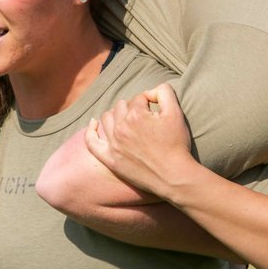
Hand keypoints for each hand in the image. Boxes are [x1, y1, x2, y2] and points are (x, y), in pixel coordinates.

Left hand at [84, 82, 194, 196]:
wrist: (173, 176)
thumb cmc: (176, 145)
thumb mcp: (176, 113)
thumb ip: (163, 93)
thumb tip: (150, 91)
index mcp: (136, 115)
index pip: (138, 98)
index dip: (149, 103)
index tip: (157, 113)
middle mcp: (121, 127)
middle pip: (121, 106)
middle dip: (133, 108)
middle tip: (145, 119)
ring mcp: (113, 144)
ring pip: (107, 118)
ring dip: (116, 115)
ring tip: (127, 121)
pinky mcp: (110, 159)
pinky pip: (92, 142)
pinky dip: (91, 131)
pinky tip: (93, 124)